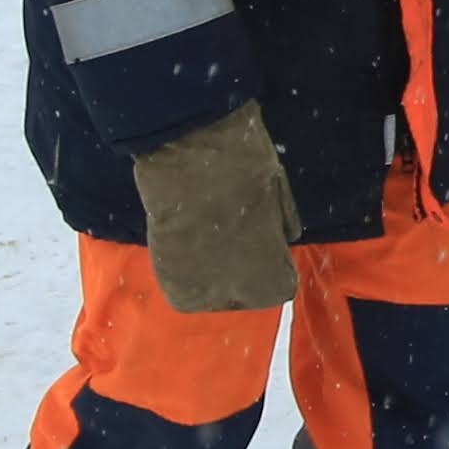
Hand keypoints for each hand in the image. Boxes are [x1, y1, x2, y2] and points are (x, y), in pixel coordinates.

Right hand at [129, 104, 299, 312]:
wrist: (190, 151)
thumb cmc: (243, 169)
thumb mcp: (280, 198)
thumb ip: (281, 230)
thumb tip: (281, 239)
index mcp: (272, 280)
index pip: (279, 286)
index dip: (273, 257)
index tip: (263, 232)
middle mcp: (235, 296)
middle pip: (245, 294)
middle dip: (243, 268)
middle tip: (232, 229)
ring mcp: (197, 291)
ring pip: (211, 291)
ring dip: (212, 269)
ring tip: (207, 230)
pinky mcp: (166, 278)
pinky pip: (183, 282)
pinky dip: (185, 263)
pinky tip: (188, 234)